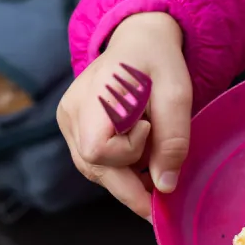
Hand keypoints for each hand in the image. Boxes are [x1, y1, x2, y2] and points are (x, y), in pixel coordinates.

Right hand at [56, 12, 192, 218]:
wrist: (140, 41)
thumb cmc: (158, 62)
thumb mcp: (177, 95)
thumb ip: (173, 140)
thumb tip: (165, 187)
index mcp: (91, 96)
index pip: (97, 149)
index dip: (127, 152)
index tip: (149, 128)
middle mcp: (71, 112)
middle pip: (93, 167)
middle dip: (130, 186)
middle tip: (160, 203)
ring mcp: (68, 121)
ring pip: (94, 169)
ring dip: (126, 177)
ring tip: (154, 165)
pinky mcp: (74, 129)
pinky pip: (95, 161)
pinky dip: (120, 168)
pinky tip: (141, 160)